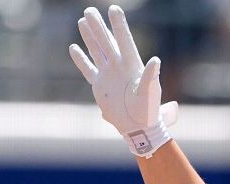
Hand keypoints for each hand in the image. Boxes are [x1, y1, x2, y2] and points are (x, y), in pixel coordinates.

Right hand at [69, 5, 178, 156]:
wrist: (137, 127)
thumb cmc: (148, 111)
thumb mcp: (150, 93)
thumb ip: (151, 76)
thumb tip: (156, 60)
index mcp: (133, 65)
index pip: (124, 40)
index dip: (119, 25)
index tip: (114, 9)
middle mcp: (119, 66)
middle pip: (107, 42)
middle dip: (99, 26)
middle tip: (90, 10)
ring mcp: (108, 75)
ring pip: (97, 51)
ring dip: (89, 37)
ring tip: (83, 21)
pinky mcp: (99, 85)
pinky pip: (88, 69)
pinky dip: (81, 60)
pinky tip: (74, 48)